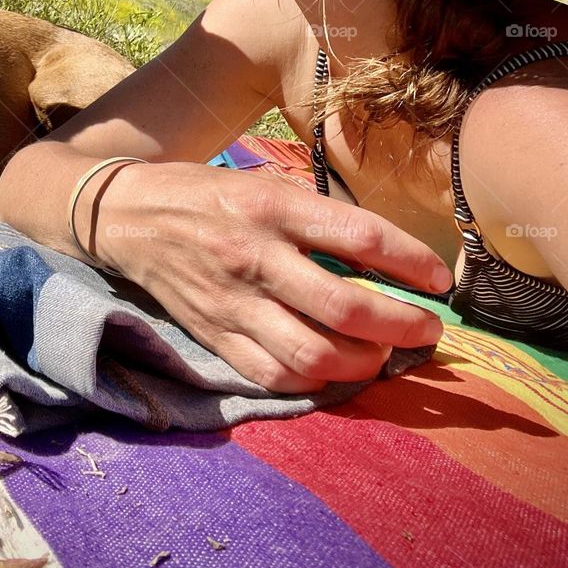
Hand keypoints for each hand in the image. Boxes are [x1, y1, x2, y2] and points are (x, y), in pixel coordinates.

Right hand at [94, 161, 451, 393]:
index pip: (359, 238)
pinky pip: (273, 376)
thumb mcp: (265, 185)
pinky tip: (332, 369)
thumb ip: (319, 220)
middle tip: (427, 328)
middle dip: (402, 325)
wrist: (128, 216)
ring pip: (312, 356)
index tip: (440, 279)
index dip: (412, 262)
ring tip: (380, 351)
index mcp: (271, 207)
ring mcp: (231, 303)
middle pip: (344, 307)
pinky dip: (314, 382)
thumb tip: (385, 257)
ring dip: (362, 363)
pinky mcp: (213, 336)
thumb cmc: (208, 194)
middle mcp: (253, 256)